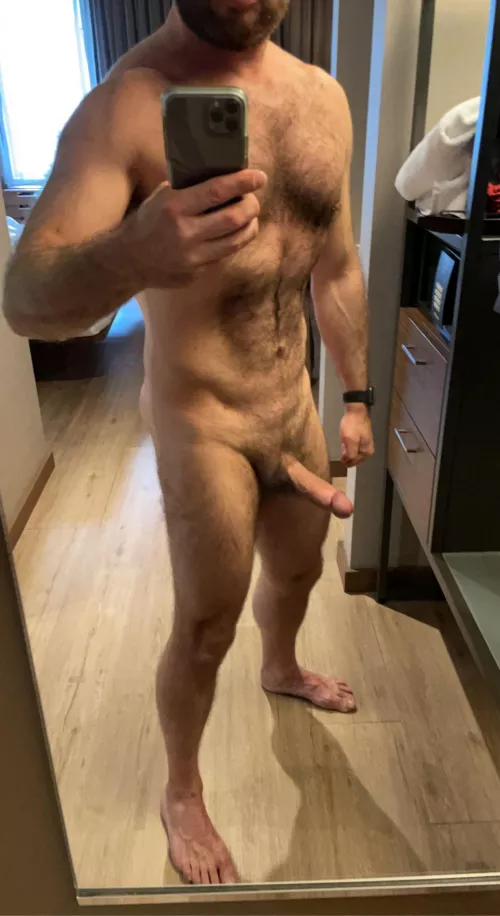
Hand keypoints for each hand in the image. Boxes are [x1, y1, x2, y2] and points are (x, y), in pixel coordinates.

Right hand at [126, 169, 266, 288]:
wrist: (129, 260)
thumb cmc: (148, 221)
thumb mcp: (162, 197)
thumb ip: (189, 189)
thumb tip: (223, 175)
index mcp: (174, 207)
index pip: (216, 192)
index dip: (242, 183)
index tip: (259, 178)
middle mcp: (185, 233)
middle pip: (233, 218)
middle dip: (251, 207)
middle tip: (253, 200)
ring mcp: (193, 257)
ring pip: (236, 241)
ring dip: (249, 227)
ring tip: (249, 218)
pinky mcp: (197, 273)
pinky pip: (224, 256)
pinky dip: (232, 242)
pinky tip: (231, 234)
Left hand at [340, 406, 374, 467]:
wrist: (356, 411)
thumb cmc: (353, 425)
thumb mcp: (350, 440)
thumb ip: (350, 453)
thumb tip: (347, 462)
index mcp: (367, 452)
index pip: (354, 462)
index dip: (346, 460)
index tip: (340, 455)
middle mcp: (368, 450)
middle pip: (354, 458)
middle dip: (347, 455)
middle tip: (341, 449)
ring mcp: (366, 444)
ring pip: (353, 453)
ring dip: (347, 451)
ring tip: (343, 445)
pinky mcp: (362, 439)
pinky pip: (354, 447)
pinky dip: (348, 447)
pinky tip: (345, 442)